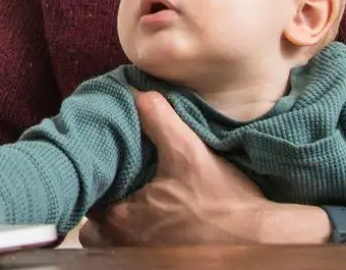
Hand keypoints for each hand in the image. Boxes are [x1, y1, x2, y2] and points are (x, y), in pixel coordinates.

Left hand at [79, 90, 275, 246]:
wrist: (256, 239)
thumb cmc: (222, 202)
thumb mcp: (189, 151)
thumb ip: (159, 120)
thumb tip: (136, 93)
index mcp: (123, 219)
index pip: (88, 201)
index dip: (94, 183)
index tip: (104, 170)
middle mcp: (127, 244)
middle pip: (94, 231)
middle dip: (100, 213)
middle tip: (116, 190)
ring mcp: (144, 259)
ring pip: (113, 246)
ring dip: (117, 230)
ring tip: (135, 207)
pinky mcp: (165, 264)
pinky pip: (134, 255)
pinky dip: (138, 241)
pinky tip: (158, 223)